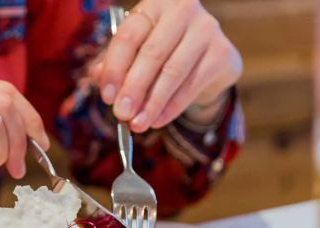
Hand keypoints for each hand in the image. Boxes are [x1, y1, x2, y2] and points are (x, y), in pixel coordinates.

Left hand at [93, 0, 242, 131]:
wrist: (206, 59)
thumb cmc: (162, 52)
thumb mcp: (134, 53)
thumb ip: (114, 63)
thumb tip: (97, 77)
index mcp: (154, 5)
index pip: (129, 36)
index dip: (115, 68)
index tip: (106, 97)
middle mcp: (183, 11)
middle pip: (152, 54)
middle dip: (134, 88)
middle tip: (121, 114)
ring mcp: (206, 30)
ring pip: (173, 72)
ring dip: (152, 103)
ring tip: (137, 124)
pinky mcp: (222, 53)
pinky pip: (191, 85)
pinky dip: (171, 107)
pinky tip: (157, 120)